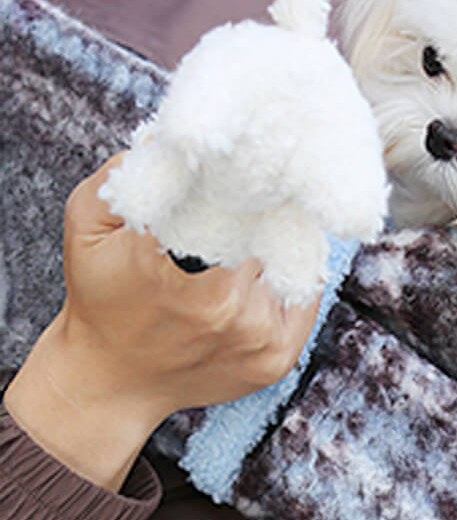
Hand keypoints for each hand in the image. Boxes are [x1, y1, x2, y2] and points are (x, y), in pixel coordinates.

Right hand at [4, 154, 320, 489]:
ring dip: (281, 243)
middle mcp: (225, 307)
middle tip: (264, 188)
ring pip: (292, 263)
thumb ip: (125, 175)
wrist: (112, 382)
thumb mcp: (89, 226)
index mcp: (177, 270)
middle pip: (273, 233)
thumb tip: (175, 137)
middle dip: (267, 211)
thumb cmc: (101, 297)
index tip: (249, 166)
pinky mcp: (278, 359)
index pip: (238, 203)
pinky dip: (293, 276)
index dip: (250, 180)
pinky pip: (305, 297)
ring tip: (263, 230)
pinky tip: (270, 263)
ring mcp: (257, 338)